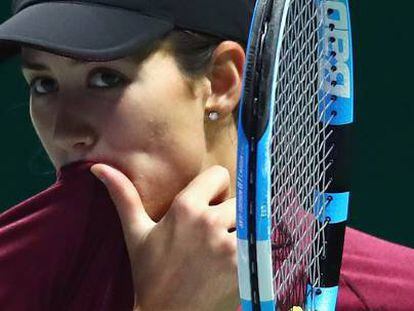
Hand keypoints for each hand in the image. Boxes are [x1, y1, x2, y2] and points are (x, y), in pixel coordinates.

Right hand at [90, 165, 238, 310]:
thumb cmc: (149, 274)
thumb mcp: (136, 233)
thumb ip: (123, 197)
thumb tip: (98, 168)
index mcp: (186, 207)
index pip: (219, 174)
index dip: (214, 189)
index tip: (206, 205)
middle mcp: (211, 221)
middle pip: (238, 198)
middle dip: (228, 211)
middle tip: (212, 233)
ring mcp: (231, 244)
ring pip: (250, 218)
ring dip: (241, 230)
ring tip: (221, 248)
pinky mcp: (245, 264)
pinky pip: (258, 240)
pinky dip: (250, 248)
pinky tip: (230, 261)